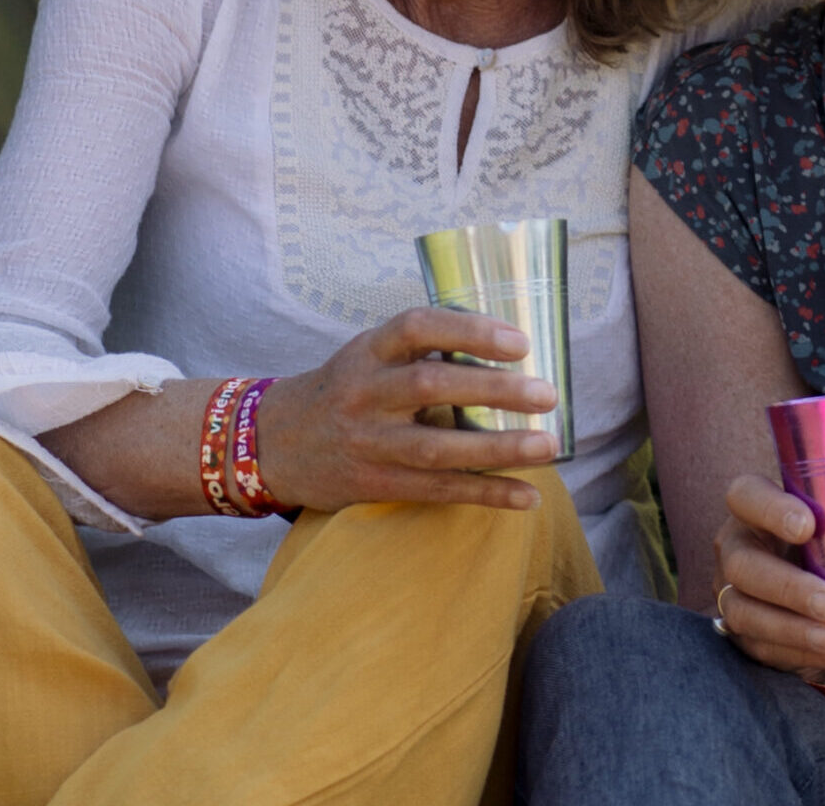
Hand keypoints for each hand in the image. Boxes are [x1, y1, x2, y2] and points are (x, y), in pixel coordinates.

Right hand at [255, 307, 560, 512]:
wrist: (275, 444)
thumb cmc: (344, 390)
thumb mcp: (367, 355)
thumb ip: (420, 349)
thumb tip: (508, 345)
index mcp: (367, 351)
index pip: (416, 327)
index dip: (468, 331)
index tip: (519, 341)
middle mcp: (365, 394)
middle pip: (431, 387)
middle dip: (495, 390)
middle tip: (547, 393)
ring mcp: (368, 443)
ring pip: (438, 448)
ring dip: (499, 449)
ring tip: (549, 445)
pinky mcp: (375, 484)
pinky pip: (438, 491)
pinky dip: (487, 494)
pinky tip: (528, 496)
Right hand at [711, 473, 824, 675]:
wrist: (810, 591)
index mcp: (758, 507)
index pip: (745, 495)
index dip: (769, 508)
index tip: (810, 525)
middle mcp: (737, 546)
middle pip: (742, 563)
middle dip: (786, 586)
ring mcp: (732, 591)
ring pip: (744, 611)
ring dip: (790, 628)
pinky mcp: (742, 631)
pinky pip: (759, 647)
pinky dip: (798, 654)